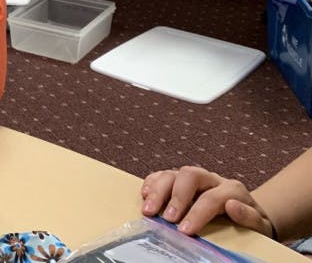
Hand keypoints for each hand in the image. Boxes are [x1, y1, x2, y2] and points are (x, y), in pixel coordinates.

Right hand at [140, 166, 274, 237]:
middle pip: (190, 175)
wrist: (247, 212)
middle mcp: (211, 178)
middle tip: (167, 219)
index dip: (197, 213)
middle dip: (176, 196)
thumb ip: (249, 217)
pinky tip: (144, 194)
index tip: (184, 231)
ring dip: (158, 190)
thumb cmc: (250, 221)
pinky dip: (151, 182)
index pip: (212, 197)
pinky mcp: (180, 180)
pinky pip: (162, 174)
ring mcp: (194, 177)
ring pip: (173, 173)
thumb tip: (232, 206)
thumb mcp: (259, 224)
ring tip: (148, 209)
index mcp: (231, 189)